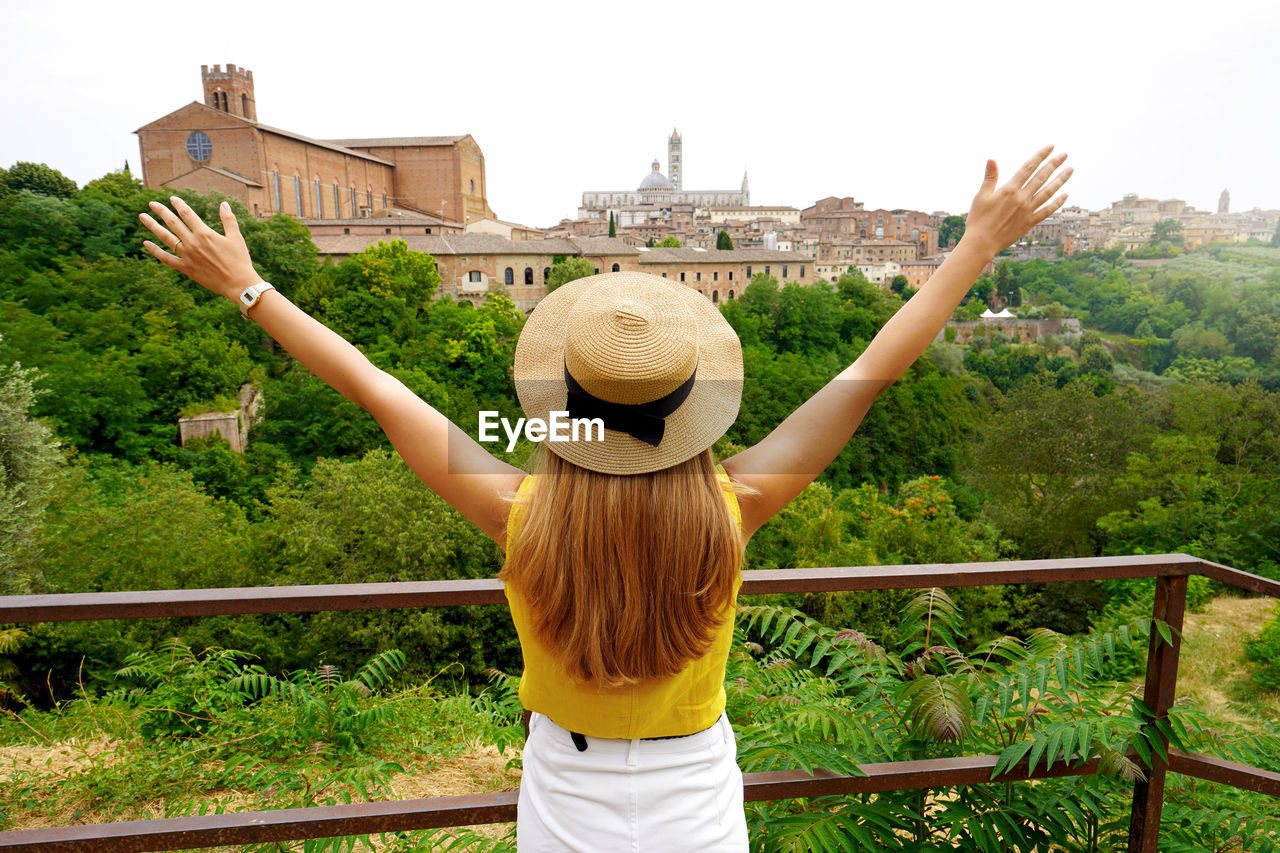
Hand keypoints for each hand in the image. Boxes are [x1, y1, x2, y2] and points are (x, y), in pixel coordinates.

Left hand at [138, 197, 264, 299]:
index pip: (187, 214)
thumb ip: (228, 219)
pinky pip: (166, 258)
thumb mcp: (236, 237)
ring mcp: (187, 256)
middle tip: (152, 203)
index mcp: (204, 233)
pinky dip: (155, 251)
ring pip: (165, 237)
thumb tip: (223, 203)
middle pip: (172, 222)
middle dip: (161, 211)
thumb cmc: (240, 260)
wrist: (238, 284)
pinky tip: (146, 243)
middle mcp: (192, 242)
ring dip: (152, 226)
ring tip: (142, 217)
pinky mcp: (185, 268)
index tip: (172, 198)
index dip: (178, 204)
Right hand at [960, 145, 1072, 258]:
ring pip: (1048, 192)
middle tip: (1065, 155)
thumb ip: (990, 177)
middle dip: (1054, 164)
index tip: (1050, 147)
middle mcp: (1022, 198)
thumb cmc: (978, 219)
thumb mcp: (981, 196)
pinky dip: (1057, 203)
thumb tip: (991, 159)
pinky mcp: (1029, 222)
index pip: (1028, 168)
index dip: (1040, 156)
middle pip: (1041, 177)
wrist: (982, 243)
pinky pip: (1047, 211)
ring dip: (1060, 180)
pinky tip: (1065, 195)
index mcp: (1009, 189)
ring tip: (1070, 170)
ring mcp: (1027, 210)